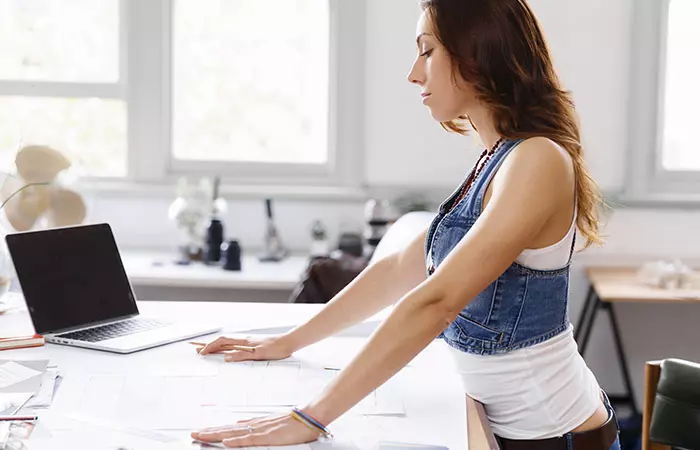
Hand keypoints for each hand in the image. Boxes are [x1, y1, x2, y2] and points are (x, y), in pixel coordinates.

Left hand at [191, 412, 319, 447]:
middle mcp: (255, 426)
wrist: (309, 418)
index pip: (230, 428)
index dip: (214, 430)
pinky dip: (237, 441)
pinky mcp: (268, 437)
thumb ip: (254, 424)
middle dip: (209, 432)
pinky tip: (226, 441)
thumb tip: (239, 424)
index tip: (201, 431)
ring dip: (216, 435)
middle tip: (193, 434)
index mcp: (255, 424)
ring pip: (234, 433)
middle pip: (227, 430)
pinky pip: (250, 439)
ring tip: (201, 435)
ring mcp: (261, 431)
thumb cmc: (293, 422)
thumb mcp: (270, 424)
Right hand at [196, 335, 292, 361]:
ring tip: (208, 352)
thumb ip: (241, 355)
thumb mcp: (258, 354)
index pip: (222, 341)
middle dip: (210, 346)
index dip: (211, 346)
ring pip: (228, 344)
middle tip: (198, 351)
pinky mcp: (253, 346)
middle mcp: (244, 340)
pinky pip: (235, 346)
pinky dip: (226, 349)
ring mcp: (248, 342)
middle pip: (223, 342)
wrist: (288, 343)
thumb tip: (226, 358)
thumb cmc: (275, 348)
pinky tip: (226, 352)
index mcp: (243, 341)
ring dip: (217, 347)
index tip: (202, 352)